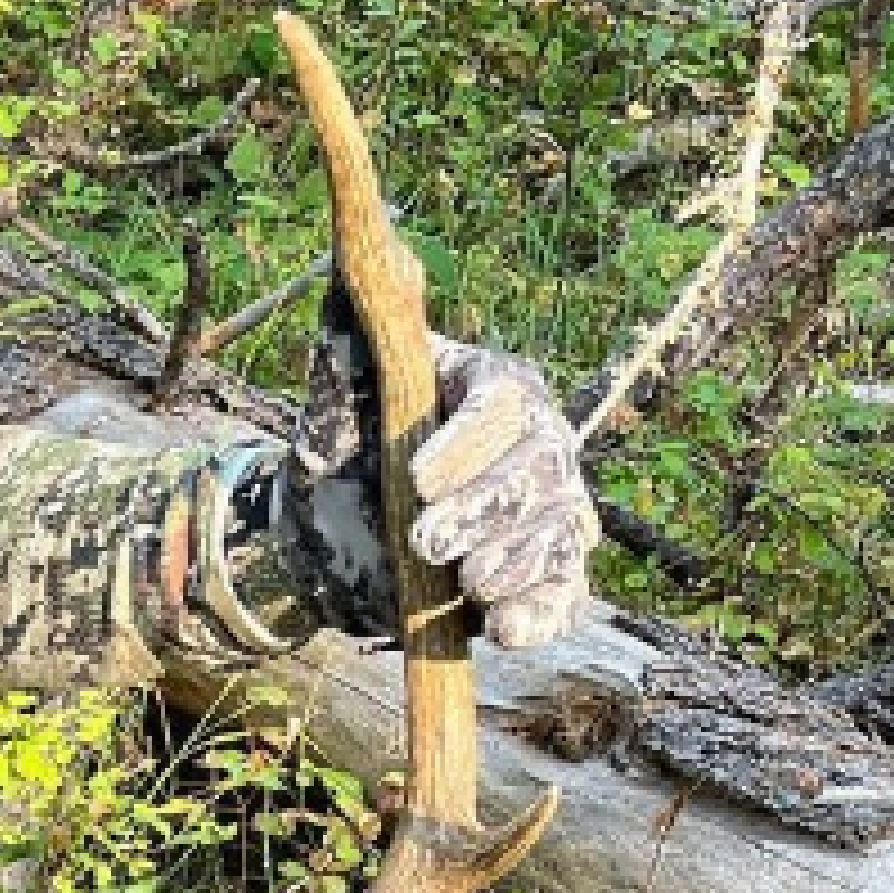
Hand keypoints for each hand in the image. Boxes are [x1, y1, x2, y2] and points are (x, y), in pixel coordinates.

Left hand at [290, 297, 602, 649]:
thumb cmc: (342, 446)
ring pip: (558, 535)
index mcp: (496, 388)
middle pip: (539, 473)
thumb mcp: (337, 388)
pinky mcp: (542, 578)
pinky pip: (564, 597)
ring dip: (509, 562)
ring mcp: (548, 513)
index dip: (468, 441)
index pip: (506, 403)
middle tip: (424, 541)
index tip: (417, 476)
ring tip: (459, 582)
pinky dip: (540, 616)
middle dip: (483, 511)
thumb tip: (364, 262)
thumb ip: (354, 330)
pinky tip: (504, 630)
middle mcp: (538, 446)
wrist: (329, 532)